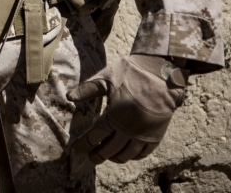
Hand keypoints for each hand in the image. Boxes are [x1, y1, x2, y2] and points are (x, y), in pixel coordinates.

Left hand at [68, 54, 186, 163]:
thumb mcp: (106, 78)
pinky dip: (132, 157)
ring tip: (107, 156)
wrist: (161, 74)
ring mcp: (144, 135)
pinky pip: (143, 154)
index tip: (76, 148)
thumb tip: (68, 97)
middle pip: (109, 150)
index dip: (84, 144)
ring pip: (126, 155)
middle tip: (90, 157)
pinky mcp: (156, 135)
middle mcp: (129, 130)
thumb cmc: (131, 73)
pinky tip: (126, 153)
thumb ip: (87, 90)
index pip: (95, 137)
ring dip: (114, 158)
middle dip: (97, 155)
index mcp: (114, 116)